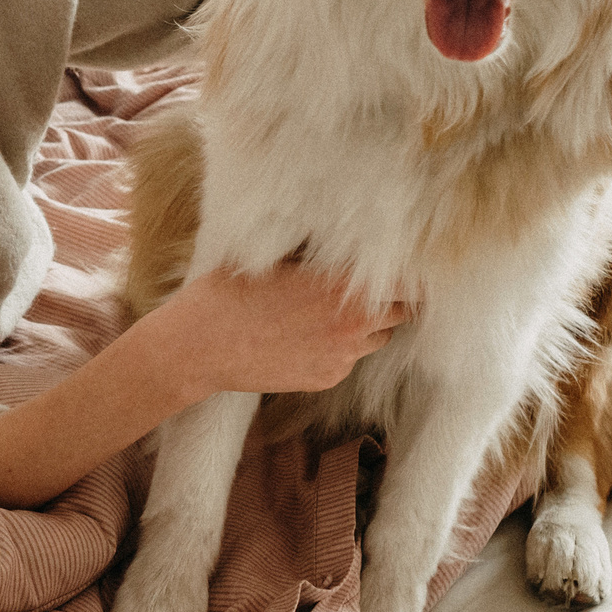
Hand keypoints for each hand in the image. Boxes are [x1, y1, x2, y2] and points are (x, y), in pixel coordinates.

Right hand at [150, 259, 405, 399]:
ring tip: (334, 310)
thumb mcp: (272, 255)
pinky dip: (340, 347)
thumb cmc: (229, 292)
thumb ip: (317, 250)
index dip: (413, 275)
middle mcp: (352, 325)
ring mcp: (342, 357)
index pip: (411, 283)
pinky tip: (306, 335)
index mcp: (343, 288)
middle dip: (392, 299)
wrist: (199, 347)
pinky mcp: (326, 379)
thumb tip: (343, 233)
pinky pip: (349, 359)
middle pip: (404, 312)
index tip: (408, 268)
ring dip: (369, 324)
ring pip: (380, 338)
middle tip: (372, 286)